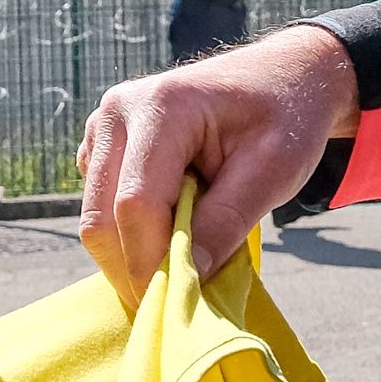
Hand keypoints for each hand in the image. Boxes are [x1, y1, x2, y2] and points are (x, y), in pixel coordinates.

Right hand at [77, 24, 358, 308]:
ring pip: (94, 218)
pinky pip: (99, 207)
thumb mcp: (273, 171)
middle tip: (175, 304)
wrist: (281, 77)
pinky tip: (172, 233)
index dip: (153, 261)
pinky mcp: (102, 145)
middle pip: (102, 217)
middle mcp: (118, 111)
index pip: (136, 203)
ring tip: (183, 264)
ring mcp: (104, 126)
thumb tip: (186, 279)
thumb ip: (227, 222)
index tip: (182, 301)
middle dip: (135, 269)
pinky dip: (128, 236)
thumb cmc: (286, 118)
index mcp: (161, 106)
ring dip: (132, 254)